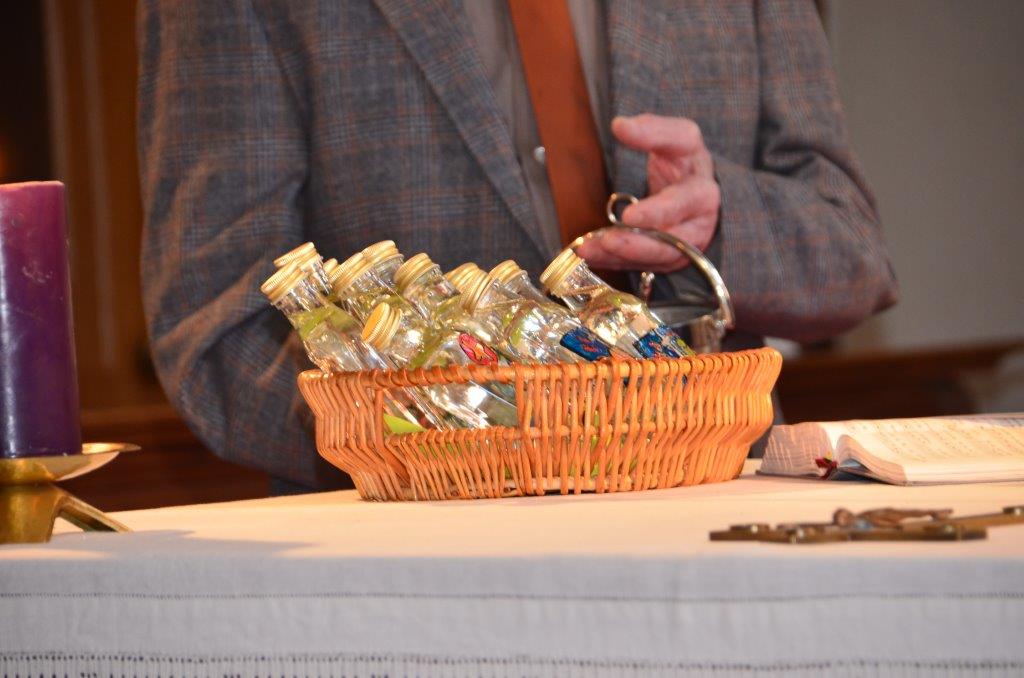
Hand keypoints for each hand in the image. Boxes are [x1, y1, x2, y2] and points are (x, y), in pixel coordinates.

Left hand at [577, 114, 719, 271]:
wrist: (698, 192)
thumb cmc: (683, 164)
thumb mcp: (674, 140)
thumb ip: (651, 131)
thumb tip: (620, 125)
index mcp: (701, 184)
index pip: (685, 197)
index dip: (659, 207)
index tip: (630, 214)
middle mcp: (700, 216)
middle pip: (678, 235)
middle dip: (643, 239)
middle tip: (612, 238)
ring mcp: (689, 242)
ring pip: (660, 254)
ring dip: (625, 254)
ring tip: (591, 248)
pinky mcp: (672, 258)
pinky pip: (644, 265)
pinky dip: (615, 261)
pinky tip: (591, 254)